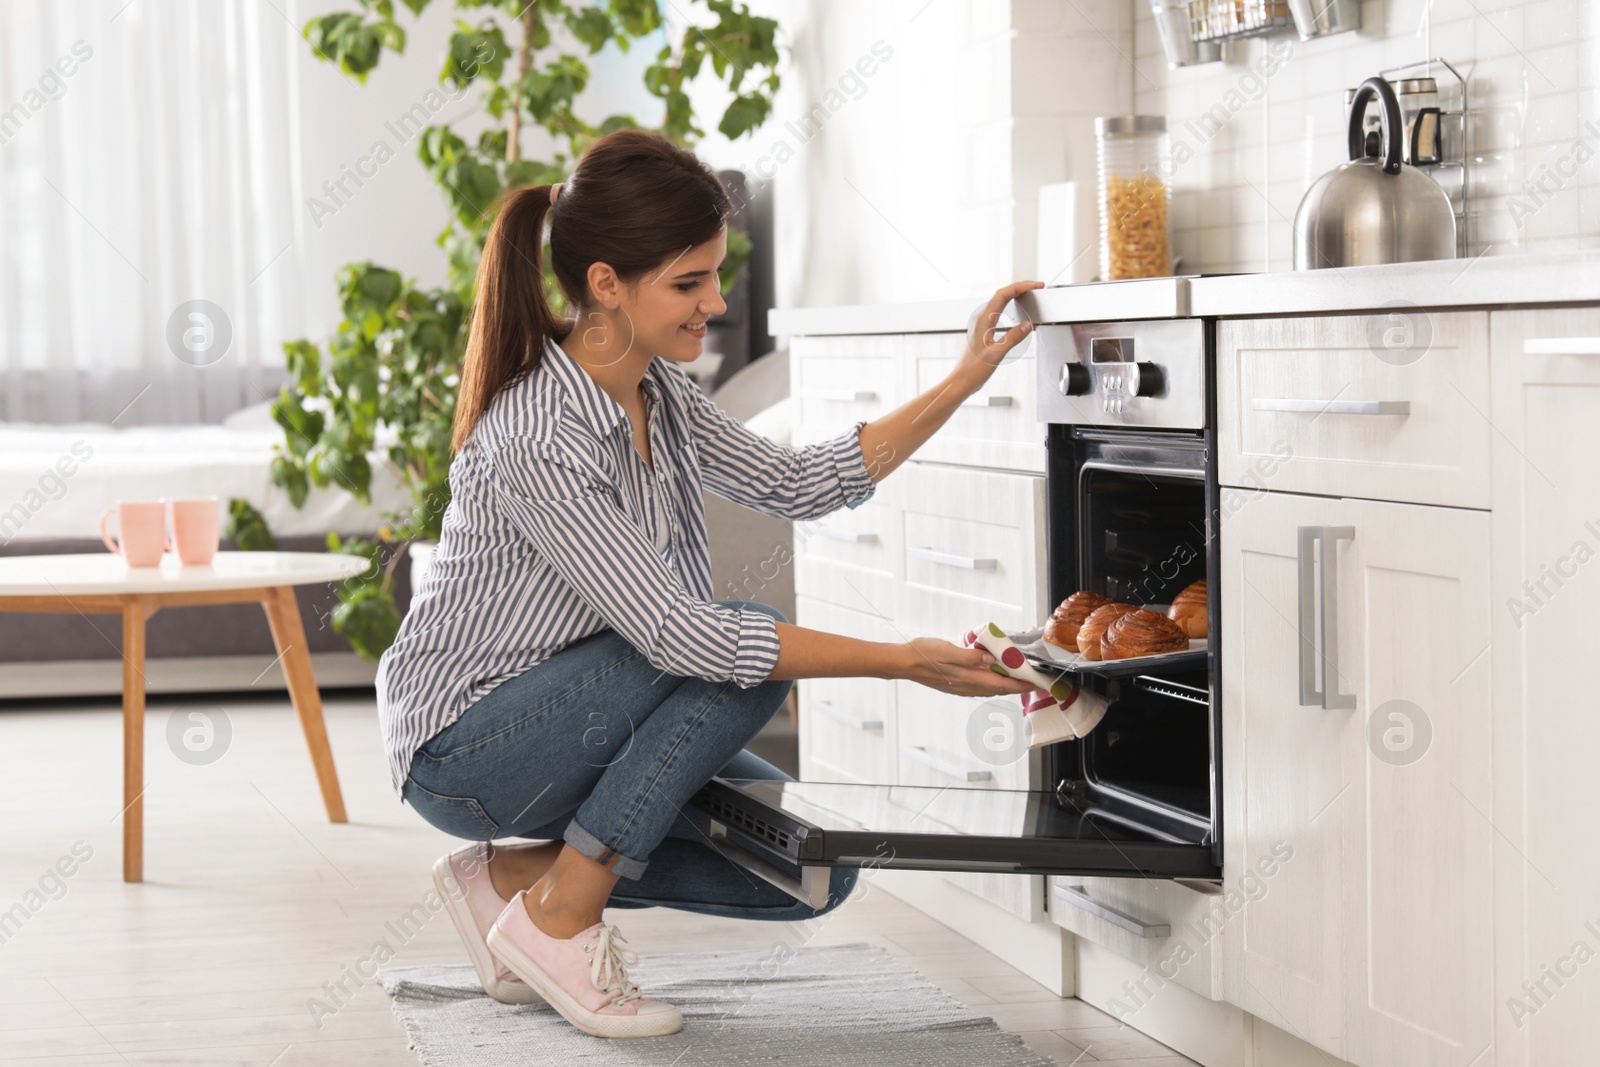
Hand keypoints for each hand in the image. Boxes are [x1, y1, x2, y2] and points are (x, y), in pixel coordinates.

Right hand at [897, 637, 1037, 697]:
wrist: (903, 662)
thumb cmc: (923, 653)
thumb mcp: (948, 650)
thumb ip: (971, 656)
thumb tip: (991, 659)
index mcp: (968, 678)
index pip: (1002, 683)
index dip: (1021, 684)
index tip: (1037, 683)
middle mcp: (967, 686)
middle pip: (999, 689)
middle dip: (1018, 686)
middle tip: (1033, 681)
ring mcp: (961, 687)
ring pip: (990, 688)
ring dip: (1006, 685)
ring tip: (1017, 678)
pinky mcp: (955, 684)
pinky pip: (981, 686)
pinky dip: (993, 682)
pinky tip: (992, 674)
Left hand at [953, 280, 1043, 395]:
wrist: (962, 380)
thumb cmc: (974, 369)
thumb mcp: (997, 353)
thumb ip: (1013, 338)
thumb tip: (1027, 325)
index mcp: (983, 320)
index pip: (1003, 294)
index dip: (1021, 286)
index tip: (1035, 286)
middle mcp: (981, 319)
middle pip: (1002, 294)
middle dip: (1020, 287)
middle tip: (1036, 287)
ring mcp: (981, 324)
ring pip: (999, 302)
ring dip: (1014, 295)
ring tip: (1029, 293)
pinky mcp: (983, 330)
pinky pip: (997, 311)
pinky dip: (1009, 306)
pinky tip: (1014, 311)